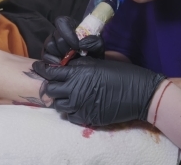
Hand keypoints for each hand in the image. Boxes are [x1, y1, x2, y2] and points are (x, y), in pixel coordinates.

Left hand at [32, 57, 165, 125]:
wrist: (141, 93)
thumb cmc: (124, 73)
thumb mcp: (101, 62)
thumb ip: (81, 64)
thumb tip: (67, 63)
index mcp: (79, 72)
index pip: (51, 72)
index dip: (43, 69)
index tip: (39, 68)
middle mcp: (76, 89)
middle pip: (50, 90)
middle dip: (51, 87)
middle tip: (58, 85)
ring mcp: (80, 105)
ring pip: (58, 106)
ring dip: (62, 101)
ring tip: (70, 97)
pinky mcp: (87, 118)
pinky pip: (70, 117)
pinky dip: (72, 112)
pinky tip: (80, 107)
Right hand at [41, 16, 104, 63]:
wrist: (90, 65)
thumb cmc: (93, 52)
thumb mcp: (98, 46)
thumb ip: (93, 42)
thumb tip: (81, 43)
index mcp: (71, 26)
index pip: (61, 22)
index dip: (67, 33)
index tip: (77, 45)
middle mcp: (59, 33)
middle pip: (55, 35)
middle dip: (65, 47)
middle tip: (73, 55)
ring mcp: (52, 43)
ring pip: (49, 44)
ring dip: (59, 53)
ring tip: (68, 60)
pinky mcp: (47, 54)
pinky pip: (44, 55)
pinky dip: (51, 60)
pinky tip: (60, 64)